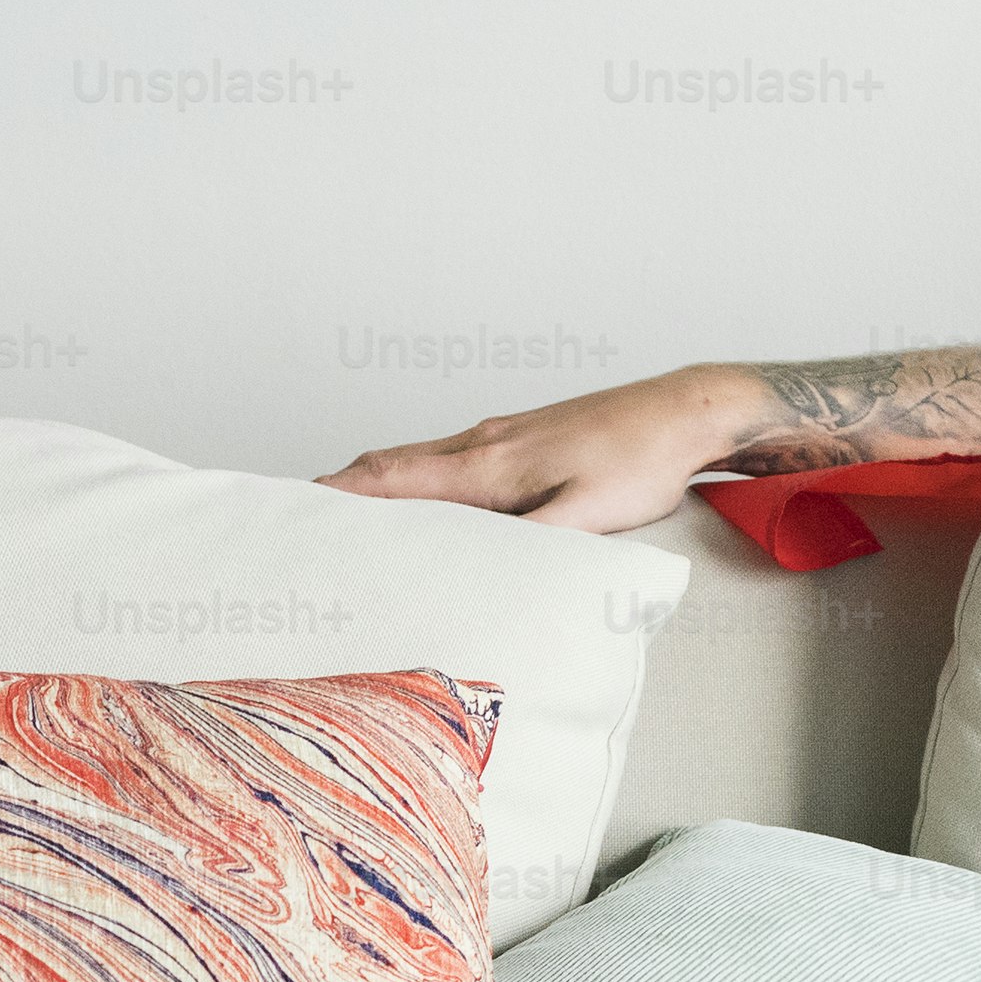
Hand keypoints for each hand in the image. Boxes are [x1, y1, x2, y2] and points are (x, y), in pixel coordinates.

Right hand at [322, 363, 761, 528]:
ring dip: (376, 481)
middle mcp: (485, 442)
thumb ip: (530, 542)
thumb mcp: (585, 514)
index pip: (393, 478)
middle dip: (341, 488)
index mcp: (489, 464)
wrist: (685, 412)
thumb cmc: (641, 460)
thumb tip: (476, 569)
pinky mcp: (524, 437)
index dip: (340, 495)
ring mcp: (502, 435)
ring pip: (420, 457)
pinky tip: (425, 497)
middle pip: (392, 463)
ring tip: (344, 511)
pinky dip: (415, 476)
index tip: (295, 509)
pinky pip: (450, 457)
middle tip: (298, 516)